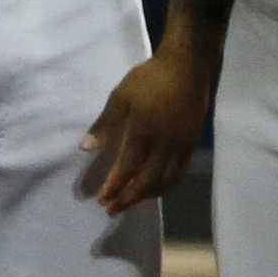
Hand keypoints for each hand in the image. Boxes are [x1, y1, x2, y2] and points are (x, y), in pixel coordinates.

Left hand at [80, 45, 213, 215]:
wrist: (186, 67)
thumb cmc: (149, 79)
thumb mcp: (121, 96)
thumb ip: (105, 124)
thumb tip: (86, 149)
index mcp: (143, 132)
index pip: (128, 168)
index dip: (115, 186)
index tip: (102, 199)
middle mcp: (164, 144)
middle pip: (147, 181)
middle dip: (128, 198)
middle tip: (112, 209)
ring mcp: (180, 146)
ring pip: (165, 181)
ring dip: (147, 196)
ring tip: (131, 202)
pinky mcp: (191, 144)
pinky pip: (180, 173)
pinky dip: (166, 186)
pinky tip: (155, 189)